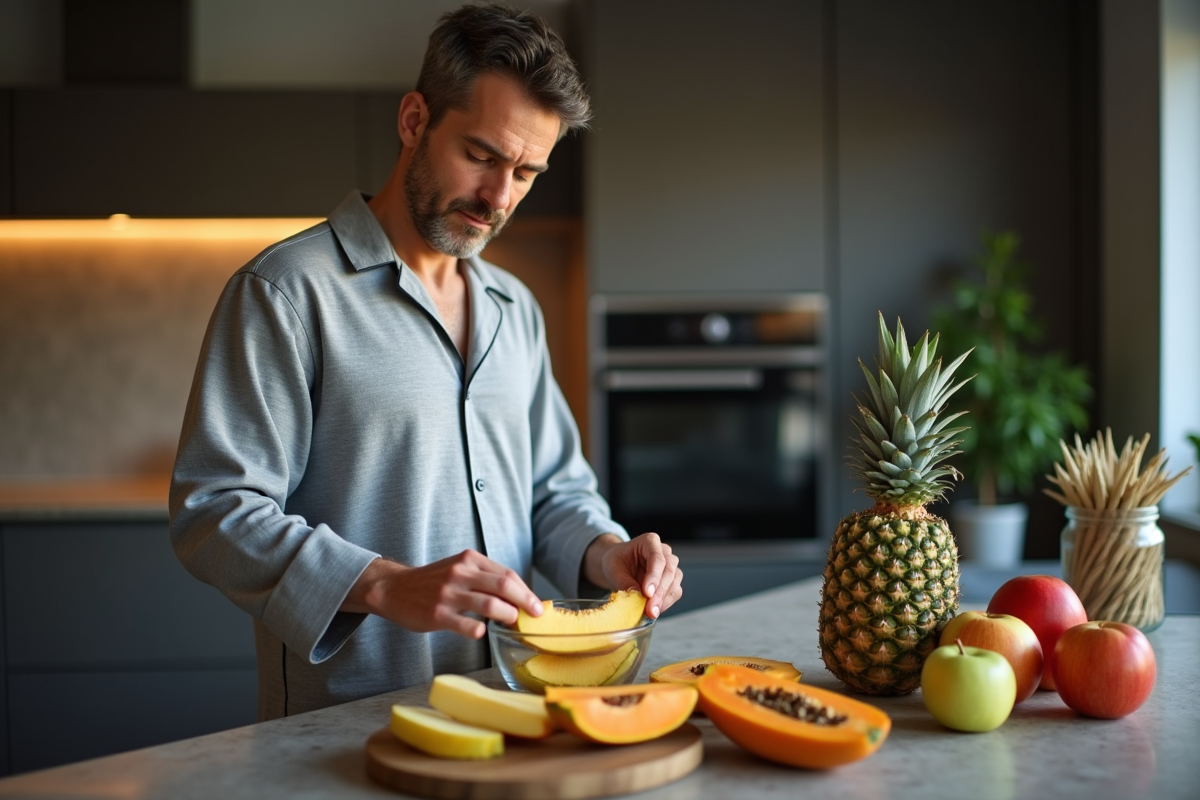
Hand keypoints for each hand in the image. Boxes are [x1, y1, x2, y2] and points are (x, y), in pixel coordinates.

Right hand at [341, 550, 542, 638]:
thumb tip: (519, 595)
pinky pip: (468, 626)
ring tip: (512, 623)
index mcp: (469, 559)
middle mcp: (460, 573)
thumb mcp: (459, 568)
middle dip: (525, 602)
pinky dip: (480, 631)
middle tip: (535, 615)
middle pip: (504, 586)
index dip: (526, 591)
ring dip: (507, 616)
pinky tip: (482, 632)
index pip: (507, 574)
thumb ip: (485, 578)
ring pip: (490, 605)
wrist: (394, 588)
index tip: (537, 605)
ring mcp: (448, 594)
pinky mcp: (437, 615)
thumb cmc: (433, 581)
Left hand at [585, 532, 682, 618]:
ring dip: (663, 599)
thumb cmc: (616, 562)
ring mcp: (670, 566)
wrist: (619, 566)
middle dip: (659, 592)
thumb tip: (637, 597)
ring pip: (674, 582)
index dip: (654, 576)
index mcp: (649, 541)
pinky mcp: (672, 580)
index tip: (647, 593)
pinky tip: (654, 610)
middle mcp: (664, 552)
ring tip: (650, 612)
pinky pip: (675, 592)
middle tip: (649, 609)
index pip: (657, 558)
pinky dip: (665, 603)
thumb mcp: (613, 569)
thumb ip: (625, 582)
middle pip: (669, 570)